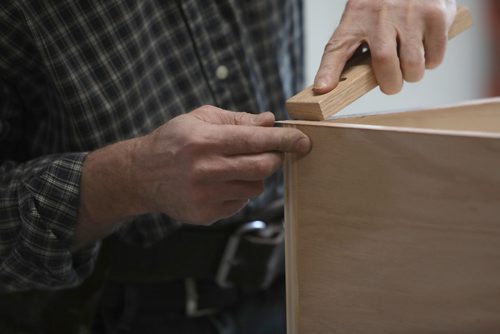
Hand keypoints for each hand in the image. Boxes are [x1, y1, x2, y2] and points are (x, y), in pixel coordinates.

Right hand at [131, 105, 310, 224]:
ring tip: (235, 166)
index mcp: (204, 141)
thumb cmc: (173, 141)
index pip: (255, 141)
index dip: (284, 140)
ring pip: (255, 188)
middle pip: (262, 168)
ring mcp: (205, 196)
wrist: (141, 175)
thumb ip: (237, 119)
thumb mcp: (200, 119)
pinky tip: (220, 183)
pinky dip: (239, 191)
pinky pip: (241, 203)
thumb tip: (270, 122)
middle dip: (275, 158)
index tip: (303, 140)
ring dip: (255, 176)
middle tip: (272, 152)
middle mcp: (205, 170)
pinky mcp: (205, 214)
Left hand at [314, 0, 456, 94]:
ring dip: (412, 75)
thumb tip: (326, 87)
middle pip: (384, 64)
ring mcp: (409, 14)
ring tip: (409, 64)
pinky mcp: (435, 15)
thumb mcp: (359, 18)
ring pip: (412, 66)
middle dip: (390, 84)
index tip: (322, 89)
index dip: (328, 71)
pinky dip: (431, 62)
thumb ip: (346, 50)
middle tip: (392, 83)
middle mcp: (380, 15)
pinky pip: (434, 58)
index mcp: (355, 17)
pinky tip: (424, 50)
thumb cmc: (384, 3)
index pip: (336, 48)